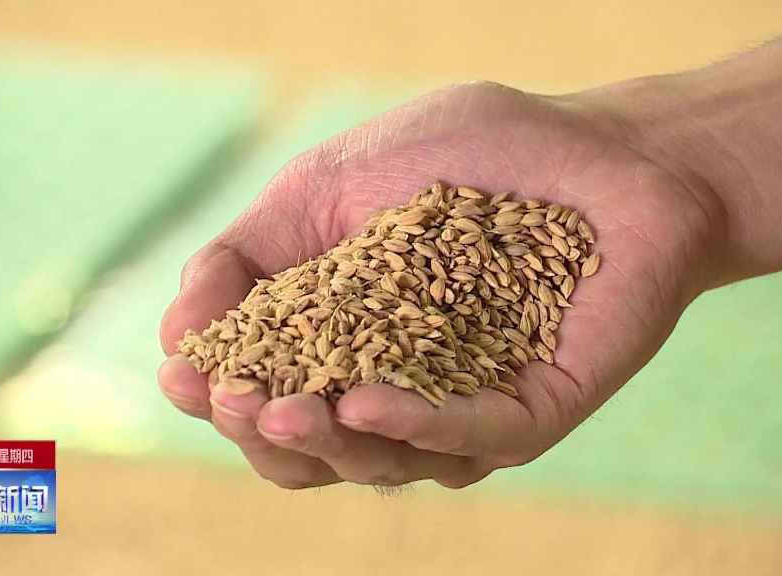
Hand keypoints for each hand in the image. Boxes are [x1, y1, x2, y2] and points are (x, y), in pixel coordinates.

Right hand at [157, 81, 726, 488]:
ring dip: (323, 441)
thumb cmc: (470, 156)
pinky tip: (365, 401)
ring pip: (379, 461)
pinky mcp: (530, 413)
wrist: (604, 149)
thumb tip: (176, 325)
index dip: (217, 393)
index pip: (264, 393)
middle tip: (234, 396)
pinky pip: (468, 439)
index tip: (182, 371)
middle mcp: (395, 389)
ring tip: (284, 405)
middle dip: (261, 431)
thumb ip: (253, 251)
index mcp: (342, 342)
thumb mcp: (333, 183)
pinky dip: (414, 427)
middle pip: (310, 450)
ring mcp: (461, 410)